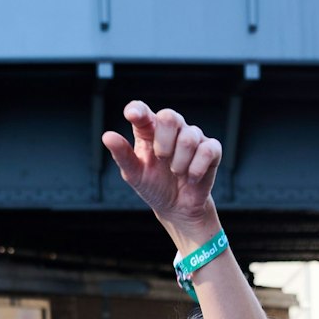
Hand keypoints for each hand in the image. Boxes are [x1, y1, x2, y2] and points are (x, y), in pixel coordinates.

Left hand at [102, 102, 221, 247]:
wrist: (177, 208)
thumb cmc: (154, 186)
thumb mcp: (134, 174)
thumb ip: (122, 155)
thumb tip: (107, 136)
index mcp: (149, 131)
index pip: (142, 110)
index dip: (138, 110)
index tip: (133, 115)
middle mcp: (172, 129)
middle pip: (170, 116)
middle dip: (163, 142)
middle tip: (161, 159)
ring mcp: (193, 137)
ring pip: (189, 137)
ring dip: (179, 162)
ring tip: (176, 173)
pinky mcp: (211, 149)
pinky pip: (207, 150)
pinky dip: (196, 168)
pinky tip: (190, 178)